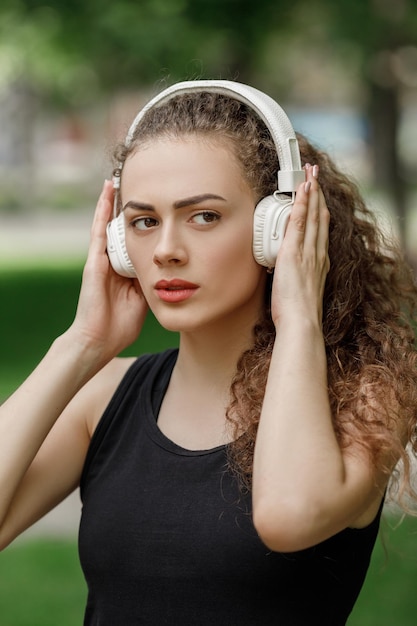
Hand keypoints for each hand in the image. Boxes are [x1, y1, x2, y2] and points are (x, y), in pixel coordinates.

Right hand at [69, 180, 147, 362]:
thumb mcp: (144, 299)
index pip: (135, 242)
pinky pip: (98, 230)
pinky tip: (107, 192)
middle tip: (141, 185)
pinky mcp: (93, 260)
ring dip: (113, 202)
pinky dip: (102, 210)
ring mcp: (100, 259)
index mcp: (124, 271)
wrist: (99, 340)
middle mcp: (111, 261)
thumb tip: (170, 269)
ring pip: (108, 224)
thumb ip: (152, 282)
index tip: (155, 208)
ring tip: (119, 179)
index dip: (143, 225)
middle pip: (122, 230)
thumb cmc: (120, 325)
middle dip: (129, 209)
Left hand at [271, 164, 329, 325]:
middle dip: (318, 193)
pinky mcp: (294, 252)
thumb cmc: (297, 313)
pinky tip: (301, 190)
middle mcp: (317, 253)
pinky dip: (301, 204)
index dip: (319, 209)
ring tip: (310, 173)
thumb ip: (294, 276)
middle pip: (320, 216)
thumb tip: (283, 271)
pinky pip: (299, 222)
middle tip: (316, 174)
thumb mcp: (298, 290)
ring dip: (311, 192)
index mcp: (318, 262)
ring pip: (312, 215)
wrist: (301, 322)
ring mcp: (307, 251)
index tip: (318, 196)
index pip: (320, 229)